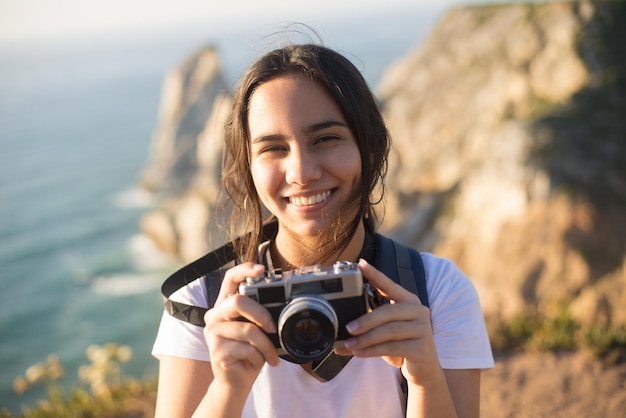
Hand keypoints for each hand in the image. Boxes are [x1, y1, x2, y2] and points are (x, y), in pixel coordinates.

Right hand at [203, 263, 279, 390]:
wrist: (237, 382)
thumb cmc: (249, 353)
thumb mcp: (258, 331)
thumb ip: (262, 316)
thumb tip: (282, 307)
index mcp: (225, 305)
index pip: (230, 278)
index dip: (244, 269)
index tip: (261, 269)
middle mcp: (215, 315)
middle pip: (238, 301)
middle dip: (261, 314)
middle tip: (273, 328)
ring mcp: (212, 332)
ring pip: (247, 329)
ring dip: (266, 345)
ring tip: (270, 355)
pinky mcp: (216, 351)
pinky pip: (246, 349)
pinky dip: (258, 357)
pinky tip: (256, 363)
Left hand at [335, 259, 440, 386]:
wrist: (424, 367)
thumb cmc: (401, 343)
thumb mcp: (387, 329)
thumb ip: (369, 325)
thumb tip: (340, 329)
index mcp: (408, 300)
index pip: (389, 285)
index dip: (375, 275)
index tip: (360, 264)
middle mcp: (418, 311)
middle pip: (389, 311)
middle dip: (366, 320)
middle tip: (348, 328)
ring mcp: (423, 329)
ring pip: (390, 331)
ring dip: (366, 339)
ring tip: (350, 344)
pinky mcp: (421, 348)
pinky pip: (392, 347)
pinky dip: (372, 351)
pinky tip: (359, 353)